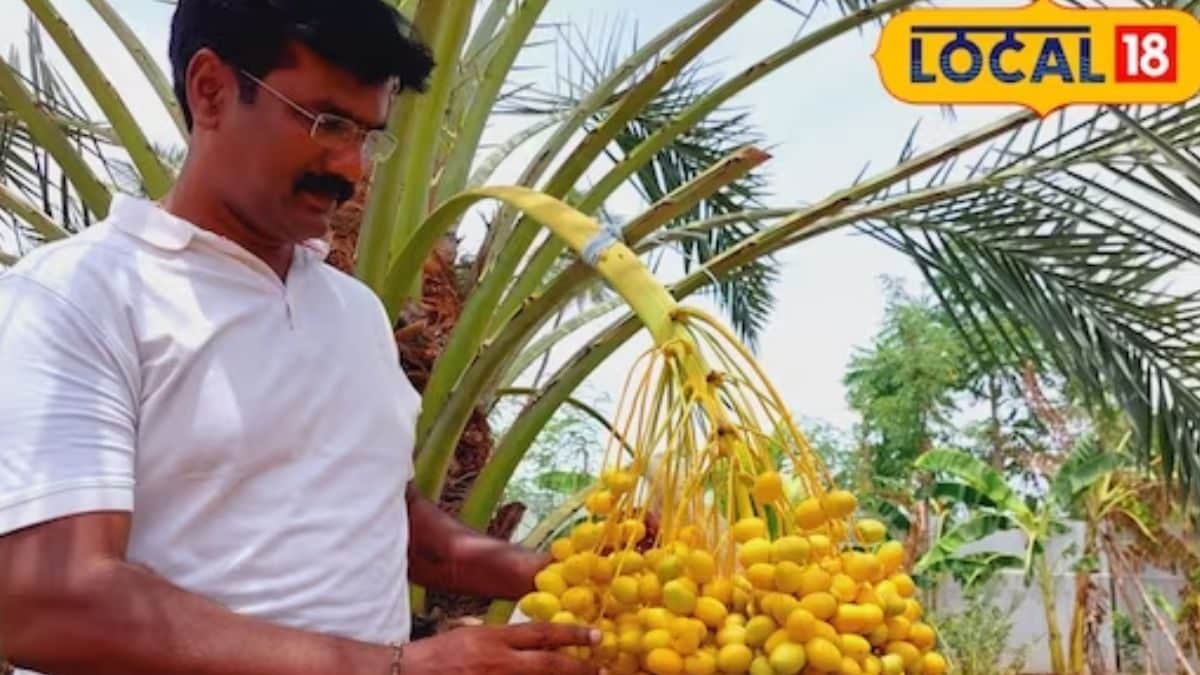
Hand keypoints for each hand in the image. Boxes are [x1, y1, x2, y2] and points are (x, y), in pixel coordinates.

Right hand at [401, 623, 601, 674]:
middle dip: (580, 668)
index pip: (542, 634)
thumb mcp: (473, 634)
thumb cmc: (438, 655)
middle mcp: (499, 663)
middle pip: (549, 665)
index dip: (572, 634)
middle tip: (603, 669)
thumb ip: (504, 639)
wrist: (407, 674)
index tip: (597, 635)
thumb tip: (537, 642)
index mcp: (495, 639)